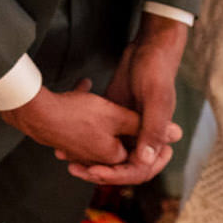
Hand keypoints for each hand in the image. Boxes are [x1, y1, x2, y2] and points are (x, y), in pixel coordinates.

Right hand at [0, 78, 140, 165]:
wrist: (37, 114)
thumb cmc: (76, 115)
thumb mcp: (115, 115)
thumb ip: (142, 124)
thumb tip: (175, 134)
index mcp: (113, 157)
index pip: (138, 151)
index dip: (147, 134)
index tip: (149, 113)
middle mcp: (96, 158)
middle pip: (119, 140)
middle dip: (123, 121)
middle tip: (127, 102)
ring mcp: (79, 150)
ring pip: (100, 129)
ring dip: (103, 113)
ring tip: (102, 96)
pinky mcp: (66, 139)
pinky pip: (83, 124)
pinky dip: (86, 108)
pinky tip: (83, 88)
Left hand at [75, 16, 186, 183]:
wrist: (148, 48)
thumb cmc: (155, 71)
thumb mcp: (155, 99)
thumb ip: (153, 130)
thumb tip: (145, 160)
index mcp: (157, 136)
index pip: (141, 169)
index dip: (119, 174)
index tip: (97, 173)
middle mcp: (143, 136)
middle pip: (122, 165)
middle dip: (99, 170)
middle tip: (77, 169)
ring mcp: (128, 127)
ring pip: (109, 153)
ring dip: (89, 158)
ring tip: (67, 158)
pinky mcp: (115, 116)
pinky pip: (101, 135)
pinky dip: (85, 141)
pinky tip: (65, 142)